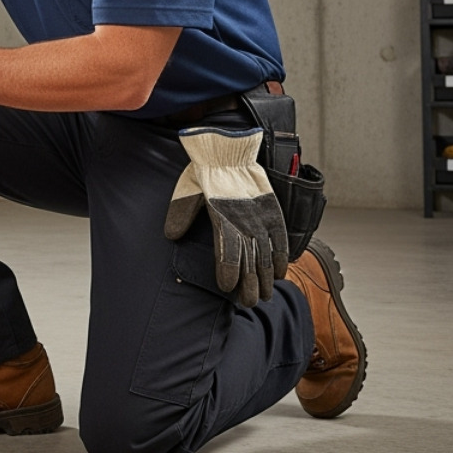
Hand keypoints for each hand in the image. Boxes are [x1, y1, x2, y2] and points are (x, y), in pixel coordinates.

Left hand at [164, 127, 288, 307]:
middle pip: (250, 260)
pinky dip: (281, 257)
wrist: (228, 149)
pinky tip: (280, 273)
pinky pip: (280, 238)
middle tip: (248, 303)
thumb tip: (171, 235)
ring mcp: (260, 217)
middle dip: (250, 285)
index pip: (229, 252)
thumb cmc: (204, 172)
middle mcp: (244, 220)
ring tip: (265, 296)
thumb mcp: (186, 190)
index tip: (227, 287)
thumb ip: (180, 212)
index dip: (230, 272)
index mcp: (222, 217)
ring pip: (266, 253)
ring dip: (266, 277)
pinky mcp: (271, 211)